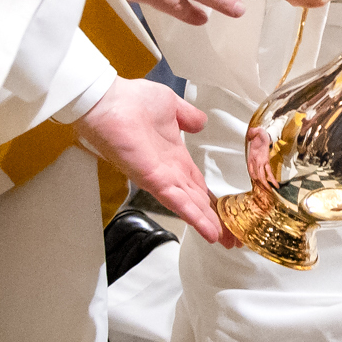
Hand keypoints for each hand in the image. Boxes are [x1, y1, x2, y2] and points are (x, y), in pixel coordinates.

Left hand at [75, 77, 229, 244]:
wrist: (108, 100)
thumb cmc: (133, 100)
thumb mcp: (171, 106)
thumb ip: (188, 117)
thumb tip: (201, 123)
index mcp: (174, 157)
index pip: (196, 184)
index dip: (211, 199)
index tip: (227, 212)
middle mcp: (169, 172)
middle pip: (196, 200)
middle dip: (215, 219)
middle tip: (234, 239)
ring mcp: (160, 178)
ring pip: (189, 205)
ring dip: (208, 223)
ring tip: (226, 241)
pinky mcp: (153, 179)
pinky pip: (177, 201)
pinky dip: (193, 216)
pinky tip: (208, 230)